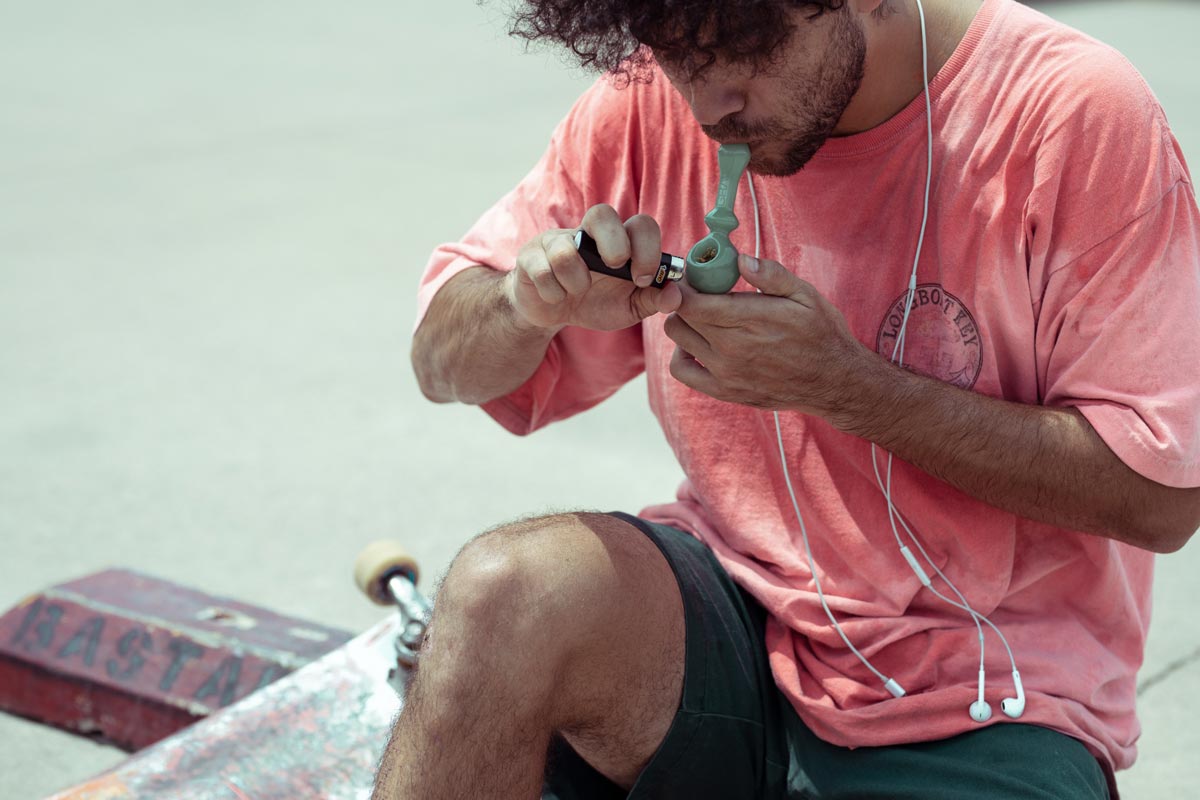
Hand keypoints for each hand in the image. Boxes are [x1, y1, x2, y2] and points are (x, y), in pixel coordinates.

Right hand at [506, 204, 682, 330]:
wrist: (552, 312)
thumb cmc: (595, 302)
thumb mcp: (629, 307)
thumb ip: (653, 300)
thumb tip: (676, 295)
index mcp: (618, 241)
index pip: (640, 225)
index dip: (648, 248)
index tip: (644, 279)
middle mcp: (588, 234)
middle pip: (601, 213)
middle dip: (613, 243)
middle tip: (614, 269)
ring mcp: (556, 241)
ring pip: (565, 249)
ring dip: (575, 280)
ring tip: (576, 292)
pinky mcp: (531, 256)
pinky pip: (542, 271)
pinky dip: (553, 292)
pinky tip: (556, 297)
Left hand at [664, 254, 871, 418]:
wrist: (834, 381)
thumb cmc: (821, 333)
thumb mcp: (805, 295)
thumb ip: (772, 275)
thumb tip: (741, 259)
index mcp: (749, 320)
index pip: (691, 302)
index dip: (683, 286)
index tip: (692, 278)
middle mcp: (732, 348)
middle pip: (680, 318)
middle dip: (684, 300)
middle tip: (700, 294)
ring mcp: (726, 372)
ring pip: (678, 340)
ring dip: (684, 323)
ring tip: (702, 317)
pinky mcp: (725, 391)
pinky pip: (682, 371)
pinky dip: (681, 355)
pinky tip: (698, 345)